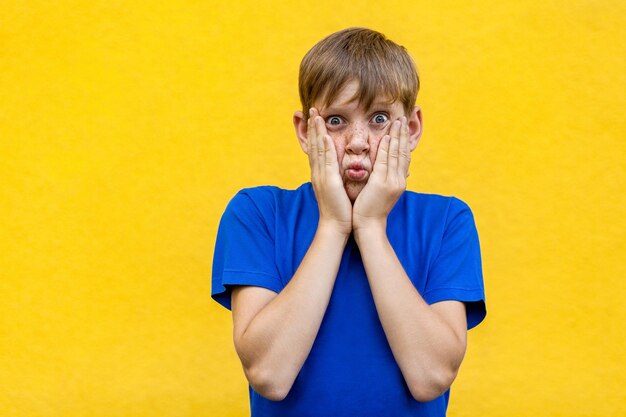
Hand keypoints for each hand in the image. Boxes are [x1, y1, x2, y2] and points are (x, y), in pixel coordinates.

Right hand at [307, 108, 352, 235]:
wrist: (335, 225)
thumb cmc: (339, 209)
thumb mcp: (337, 189)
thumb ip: (336, 176)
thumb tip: (339, 169)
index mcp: (321, 174)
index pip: (316, 149)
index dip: (314, 133)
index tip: (314, 119)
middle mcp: (318, 172)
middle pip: (313, 145)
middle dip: (312, 127)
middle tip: (311, 110)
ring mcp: (321, 175)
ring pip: (317, 149)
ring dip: (316, 131)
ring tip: (315, 115)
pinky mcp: (327, 180)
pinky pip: (325, 160)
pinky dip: (324, 146)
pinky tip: (323, 135)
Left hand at [353, 116, 409, 232]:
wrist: (369, 226)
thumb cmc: (371, 210)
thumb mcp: (382, 193)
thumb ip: (386, 179)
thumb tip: (387, 170)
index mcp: (398, 182)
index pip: (403, 157)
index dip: (404, 141)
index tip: (403, 127)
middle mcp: (398, 180)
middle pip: (403, 152)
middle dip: (403, 134)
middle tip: (404, 117)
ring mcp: (392, 182)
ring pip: (396, 154)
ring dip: (397, 136)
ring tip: (397, 121)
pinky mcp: (382, 184)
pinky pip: (385, 161)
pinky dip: (386, 148)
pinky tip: (387, 136)